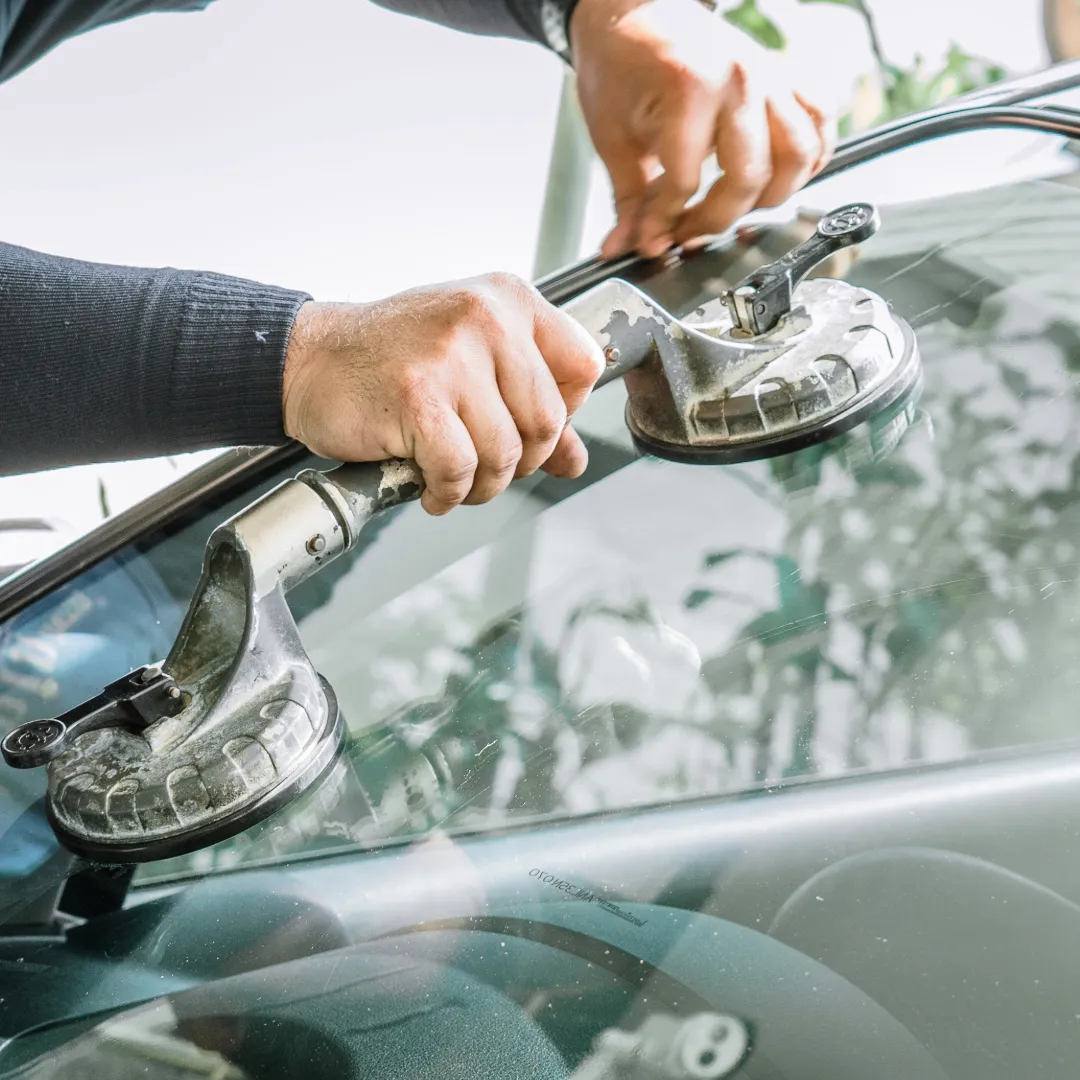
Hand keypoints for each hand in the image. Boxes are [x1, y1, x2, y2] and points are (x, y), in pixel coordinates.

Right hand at [281, 273, 605, 515]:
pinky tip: (429, 485)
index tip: (527, 426)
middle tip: (484, 465)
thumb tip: (574, 460)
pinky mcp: (418, 398)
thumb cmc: (393, 359)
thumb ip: (528, 408)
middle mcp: (485, 318)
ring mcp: (450, 356)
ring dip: (481, 484)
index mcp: (508, 300)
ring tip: (453, 478)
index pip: (583, 367)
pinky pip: (460, 470)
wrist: (312, 359)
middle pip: (547, 421)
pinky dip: (448, 492)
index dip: (565, 413)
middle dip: (520, 462)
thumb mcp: (473, 365)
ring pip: (505, 453)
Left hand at [570, 0, 834, 257]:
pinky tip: (779, 178)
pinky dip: (809, 159)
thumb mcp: (612, 138)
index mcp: (690, 89)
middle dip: (716, 220)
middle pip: (749, 179)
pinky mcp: (784, 76)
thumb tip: (627, 246)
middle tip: (689, 233)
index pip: (687, 183)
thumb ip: (628, 199)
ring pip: (798, 157)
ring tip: (735, 209)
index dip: (667, 222)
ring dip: (770, 197)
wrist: (634, 12)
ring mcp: (770, 76)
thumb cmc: (621, 65)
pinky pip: (819, 123)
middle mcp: (740, 80)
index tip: (654, 240)